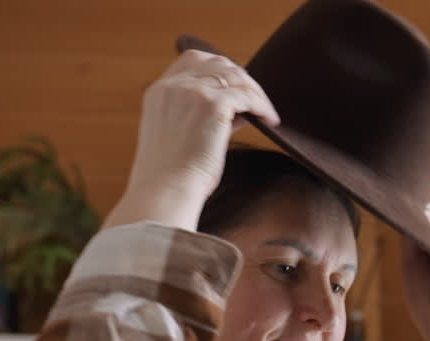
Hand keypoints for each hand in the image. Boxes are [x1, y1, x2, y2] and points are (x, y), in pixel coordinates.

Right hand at [104, 50, 279, 229]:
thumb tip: (239, 111)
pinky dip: (262, 106)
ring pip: (236, 76)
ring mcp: (192, 92)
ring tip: (266, 112)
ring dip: (255, 92)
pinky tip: (270, 121)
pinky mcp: (213, 105)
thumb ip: (201, 116)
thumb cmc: (172, 176)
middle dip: (240, 78)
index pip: (192, 60)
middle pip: (217, 62)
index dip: (218, 69)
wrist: (166, 191)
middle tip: (256, 99)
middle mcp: (173, 86)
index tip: (235, 87)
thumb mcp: (179, 136)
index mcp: (159, 92)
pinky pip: (248, 96)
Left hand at [402, 204, 429, 340]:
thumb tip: (406, 216)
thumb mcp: (411, 264)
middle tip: (404, 208)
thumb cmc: (425, 299)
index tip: (397, 208)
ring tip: (415, 216)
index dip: (414, 213)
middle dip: (422, 210)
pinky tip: (428, 224)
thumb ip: (410, 241)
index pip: (424, 221)